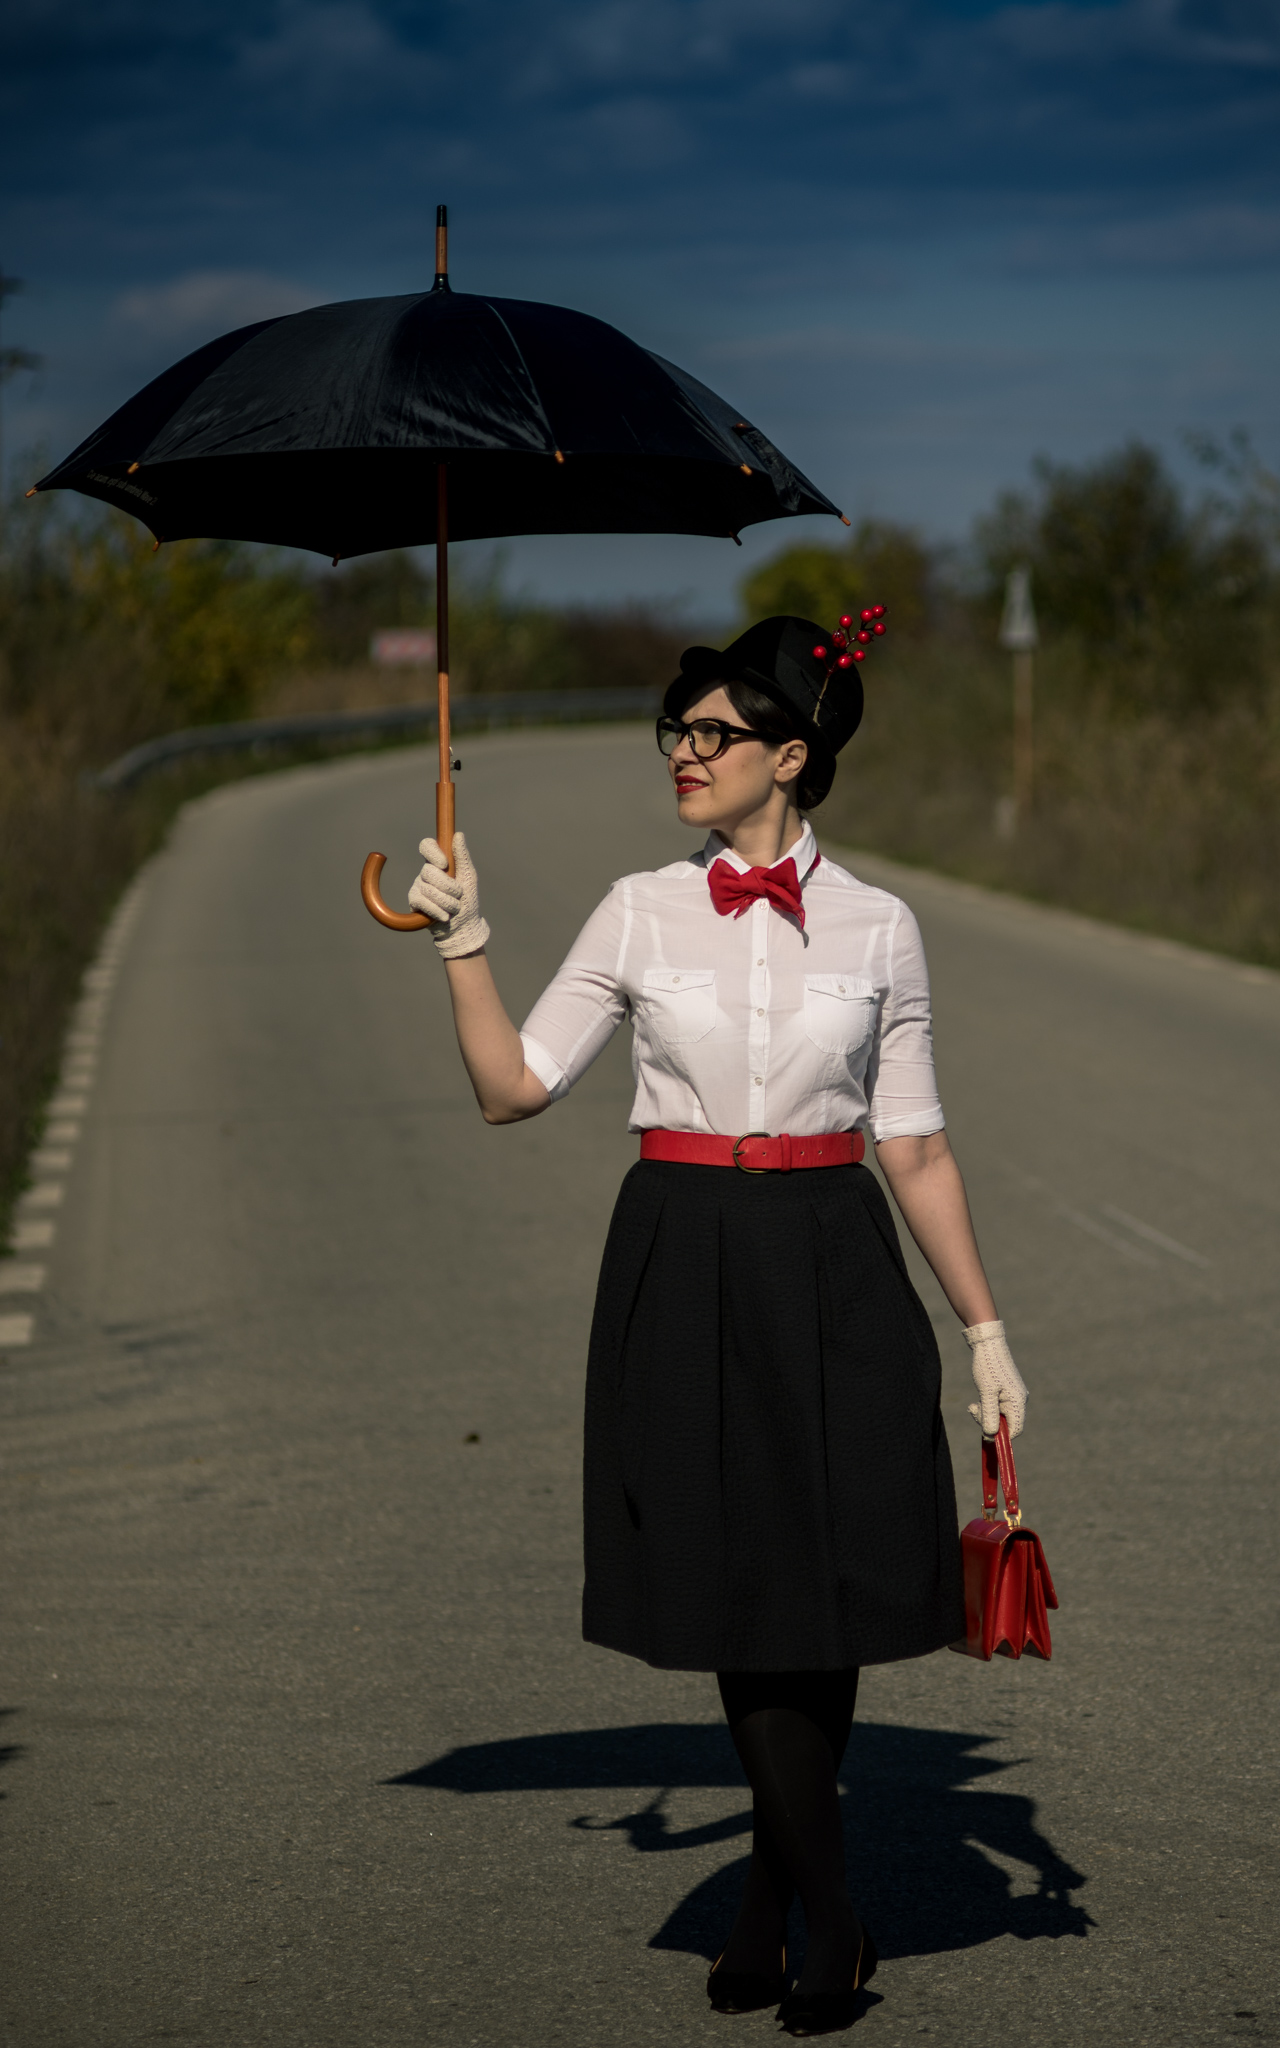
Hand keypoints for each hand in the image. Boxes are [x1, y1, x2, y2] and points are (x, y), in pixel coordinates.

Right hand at [408, 831, 490, 958]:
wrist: (463, 927)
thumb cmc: (468, 900)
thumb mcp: (469, 878)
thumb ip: (463, 857)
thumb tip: (458, 835)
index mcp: (439, 863)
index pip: (426, 846)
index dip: (432, 852)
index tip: (444, 864)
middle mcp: (426, 873)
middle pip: (429, 870)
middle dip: (449, 887)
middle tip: (458, 895)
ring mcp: (418, 886)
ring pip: (428, 888)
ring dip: (447, 902)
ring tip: (454, 908)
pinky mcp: (414, 902)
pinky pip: (422, 901)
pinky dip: (437, 910)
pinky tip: (445, 916)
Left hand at [963, 1320, 1027, 1437]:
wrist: (987, 1343)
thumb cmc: (988, 1366)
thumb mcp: (986, 1393)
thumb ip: (989, 1415)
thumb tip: (991, 1436)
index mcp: (1018, 1401)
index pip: (1015, 1430)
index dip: (1000, 1435)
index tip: (983, 1431)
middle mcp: (1019, 1400)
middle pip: (1006, 1423)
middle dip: (989, 1421)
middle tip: (974, 1409)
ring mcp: (1013, 1395)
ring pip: (1000, 1415)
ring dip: (986, 1413)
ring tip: (974, 1404)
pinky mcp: (1006, 1391)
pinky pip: (998, 1406)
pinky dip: (987, 1406)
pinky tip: (978, 1399)